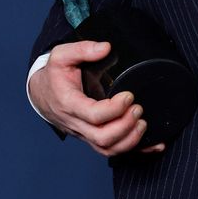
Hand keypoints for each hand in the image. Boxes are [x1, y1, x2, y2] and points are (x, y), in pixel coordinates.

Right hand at [29, 41, 164, 156]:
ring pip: (107, 149)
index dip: (114, 109)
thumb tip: (105, 48)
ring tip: (143, 123)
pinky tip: (155, 145)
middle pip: (102, 138)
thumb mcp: (61, 56)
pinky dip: (136, 150)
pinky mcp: (93, 137)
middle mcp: (77, 124)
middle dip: (125, 126)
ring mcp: (85, 134)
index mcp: (69, 104)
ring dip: (130, 140)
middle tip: (138, 109)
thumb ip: (82, 49)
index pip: (93, 115)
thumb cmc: (54, 75)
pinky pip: (114, 150)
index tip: (129, 96)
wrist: (42, 94)